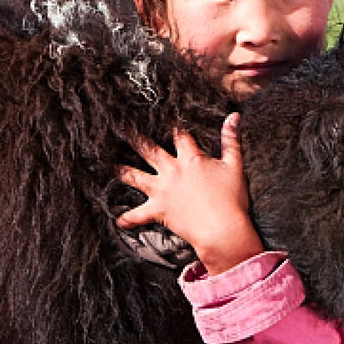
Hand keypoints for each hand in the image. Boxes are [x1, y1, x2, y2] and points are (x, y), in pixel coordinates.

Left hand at [116, 114, 264, 274]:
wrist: (222, 228)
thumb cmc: (231, 199)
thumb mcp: (234, 165)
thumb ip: (231, 140)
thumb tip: (233, 116)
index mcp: (191, 159)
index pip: (179, 136)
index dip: (171, 125)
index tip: (161, 115)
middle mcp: (172, 171)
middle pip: (150, 150)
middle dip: (136, 139)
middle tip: (122, 131)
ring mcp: (162, 191)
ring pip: (136, 177)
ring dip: (121, 171)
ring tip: (109, 165)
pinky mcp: (158, 210)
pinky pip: (138, 215)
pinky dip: (127, 218)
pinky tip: (117, 220)